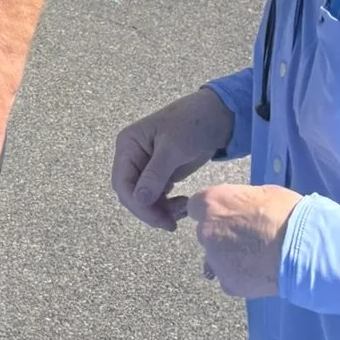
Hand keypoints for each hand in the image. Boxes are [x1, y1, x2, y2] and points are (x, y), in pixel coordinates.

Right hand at [112, 88, 233, 230]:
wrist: (217, 116)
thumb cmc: (192, 124)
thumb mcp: (173, 148)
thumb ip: (155, 174)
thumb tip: (139, 201)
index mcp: (128, 145)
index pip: (123, 183)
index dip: (137, 205)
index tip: (160, 220)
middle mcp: (132, 157)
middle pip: (131, 193)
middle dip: (149, 210)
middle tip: (172, 223)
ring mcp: (145, 166)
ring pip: (144, 199)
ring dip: (160, 210)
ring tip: (184, 210)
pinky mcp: (160, 174)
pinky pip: (157, 197)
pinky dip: (168, 206)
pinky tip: (183, 205)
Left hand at [180, 184, 300, 297]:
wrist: (304, 250)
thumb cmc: (287, 214)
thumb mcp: (261, 193)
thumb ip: (238, 201)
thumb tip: (237, 208)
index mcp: (211, 202)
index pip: (196, 206)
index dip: (213, 213)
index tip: (227, 217)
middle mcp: (205, 230)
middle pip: (205, 232)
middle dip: (221, 235)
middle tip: (247, 238)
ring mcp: (214, 259)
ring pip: (216, 257)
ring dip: (229, 257)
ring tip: (257, 258)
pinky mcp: (227, 282)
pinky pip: (228, 277)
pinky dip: (240, 276)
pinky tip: (259, 272)